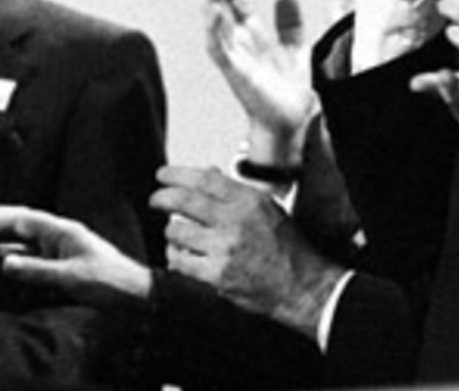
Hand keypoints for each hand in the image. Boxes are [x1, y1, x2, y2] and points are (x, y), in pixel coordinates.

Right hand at [0, 205, 151, 307]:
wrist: (140, 299)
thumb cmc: (112, 284)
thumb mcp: (74, 277)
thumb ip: (37, 270)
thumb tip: (3, 261)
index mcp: (61, 231)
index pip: (18, 219)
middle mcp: (59, 236)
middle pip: (17, 223)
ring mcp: (61, 250)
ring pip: (23, 238)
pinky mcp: (64, 265)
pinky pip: (32, 254)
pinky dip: (14, 252)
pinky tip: (2, 254)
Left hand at [151, 165, 345, 337]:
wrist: (303, 287)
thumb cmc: (285, 246)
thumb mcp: (267, 208)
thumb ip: (235, 191)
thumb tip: (206, 171)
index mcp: (249, 201)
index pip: (203, 178)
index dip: (176, 174)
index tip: (162, 175)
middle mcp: (235, 222)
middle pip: (182, 200)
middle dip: (161, 197)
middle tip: (155, 200)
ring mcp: (224, 249)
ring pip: (176, 230)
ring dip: (171, 230)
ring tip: (176, 232)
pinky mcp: (217, 275)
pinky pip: (179, 259)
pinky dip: (175, 255)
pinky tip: (180, 254)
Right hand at [204, 0, 314, 159]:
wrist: (292, 124)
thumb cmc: (290, 92)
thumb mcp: (298, 49)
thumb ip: (290, 23)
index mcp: (251, 36)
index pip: (234, 1)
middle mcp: (237, 43)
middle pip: (221, 5)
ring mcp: (233, 56)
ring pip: (214, 20)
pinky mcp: (233, 71)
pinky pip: (216, 46)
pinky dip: (213, 28)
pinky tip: (216, 10)